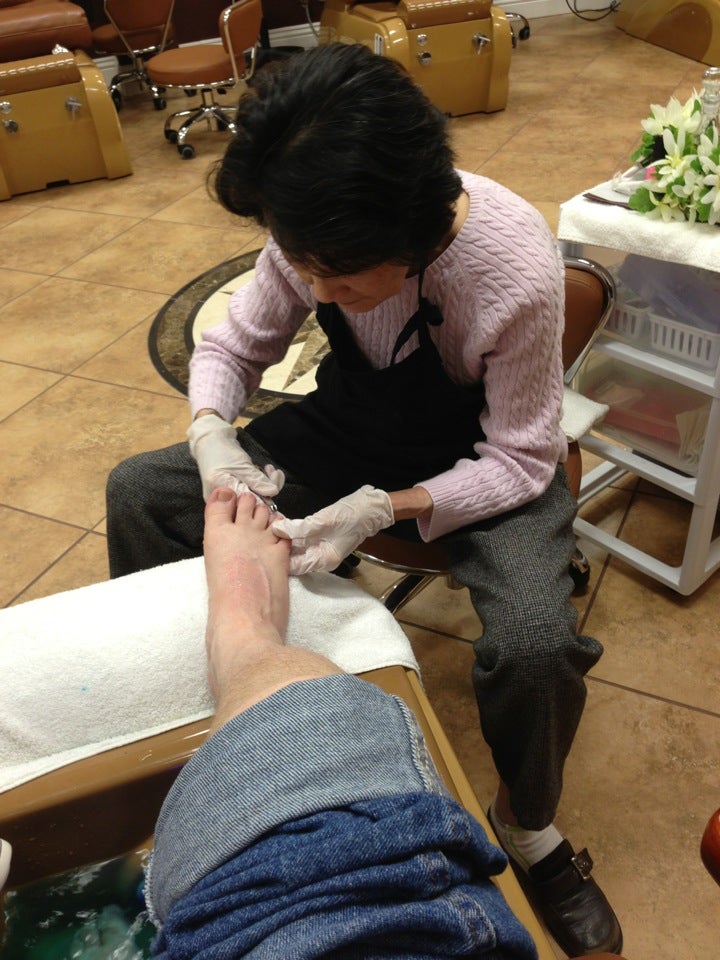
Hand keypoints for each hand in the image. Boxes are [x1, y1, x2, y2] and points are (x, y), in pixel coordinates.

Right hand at [187, 414, 284, 501]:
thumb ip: (256, 480)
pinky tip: (266, 472)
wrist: (210, 441)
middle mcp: (223, 502)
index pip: (248, 505)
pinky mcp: (234, 492)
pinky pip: (250, 492)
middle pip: (251, 504)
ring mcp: (229, 497)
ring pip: (254, 497)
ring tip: (271, 469)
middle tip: (275, 474)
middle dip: (267, 489)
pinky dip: (260, 482)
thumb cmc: (222, 451)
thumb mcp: (241, 465)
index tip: (275, 486)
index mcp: (221, 496)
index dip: (265, 498)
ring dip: (266, 484)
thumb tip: (273, 492)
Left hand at [272, 486, 393, 574]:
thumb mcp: (323, 521)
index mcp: (323, 560)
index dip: (278, 556)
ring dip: (285, 538)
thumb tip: (278, 529)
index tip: (265, 543)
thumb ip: (299, 528)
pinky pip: (303, 540)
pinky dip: (293, 533)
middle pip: (294, 558)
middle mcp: (321, 559)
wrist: (371, 508)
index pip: (294, 566)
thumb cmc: (352, 515)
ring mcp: (322, 549)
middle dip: (279, 546)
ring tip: (273, 526)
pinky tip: (283, 523)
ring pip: (297, 548)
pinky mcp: (322, 539)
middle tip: (265, 532)